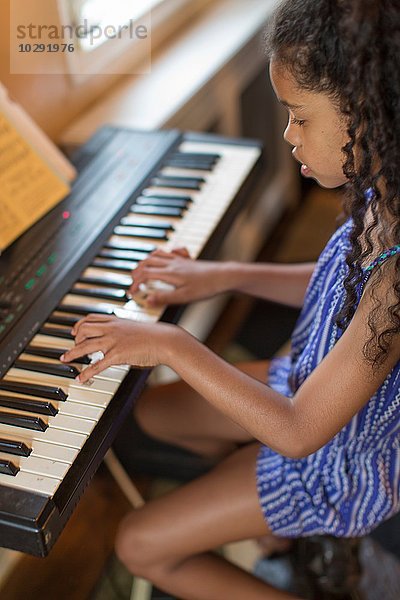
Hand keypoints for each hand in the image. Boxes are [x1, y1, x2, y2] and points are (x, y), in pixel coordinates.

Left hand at [60, 314, 177, 382]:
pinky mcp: (117, 355)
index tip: (75, 331)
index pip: (90, 318)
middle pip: (83, 330)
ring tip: (65, 360)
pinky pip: (97, 365)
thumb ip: (123, 330)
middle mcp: (112, 329)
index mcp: (116, 321)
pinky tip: (81, 378)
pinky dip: (86, 372)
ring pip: (85, 346)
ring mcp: (113, 342)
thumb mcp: (135, 327)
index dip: (79, 325)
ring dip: (72, 353)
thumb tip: (118, 336)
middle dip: (74, 339)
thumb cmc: (154, 336)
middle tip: (73, 348)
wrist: (165, 340)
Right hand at [129, 247, 228, 305]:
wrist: (224, 276)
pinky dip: (162, 253)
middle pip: (147, 261)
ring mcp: (179, 260)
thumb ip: (164, 298)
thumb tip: (147, 300)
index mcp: (169, 273)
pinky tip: (164, 258)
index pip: (145, 274)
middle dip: (136, 271)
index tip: (132, 293)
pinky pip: (170, 250)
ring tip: (142, 271)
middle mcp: (172, 263)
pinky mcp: (186, 259)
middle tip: (133, 282)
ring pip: (156, 254)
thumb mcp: (184, 297)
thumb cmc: (206, 287)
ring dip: (145, 261)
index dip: (135, 283)